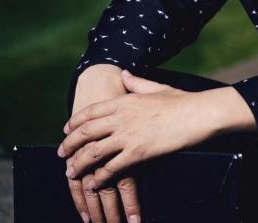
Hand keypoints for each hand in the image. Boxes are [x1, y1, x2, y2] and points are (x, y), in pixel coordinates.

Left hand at [58, 69, 216, 190]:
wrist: (196, 114)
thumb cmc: (179, 100)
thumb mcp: (155, 87)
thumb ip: (136, 82)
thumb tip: (124, 74)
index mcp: (124, 100)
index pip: (91, 111)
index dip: (75, 122)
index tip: (65, 130)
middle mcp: (121, 117)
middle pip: (86, 132)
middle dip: (69, 144)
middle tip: (60, 154)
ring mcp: (128, 135)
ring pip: (93, 151)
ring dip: (79, 163)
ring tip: (70, 172)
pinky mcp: (138, 153)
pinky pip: (112, 167)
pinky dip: (100, 177)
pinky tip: (94, 183)